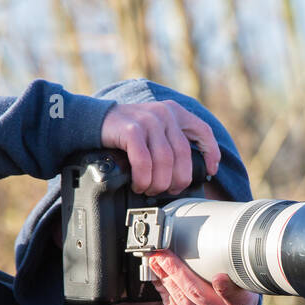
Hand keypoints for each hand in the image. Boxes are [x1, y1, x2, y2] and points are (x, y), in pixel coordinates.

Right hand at [100, 100, 220, 194]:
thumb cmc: (127, 132)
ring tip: (151, 189)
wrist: (93, 120)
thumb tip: (188, 173)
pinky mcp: (131, 129)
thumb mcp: (155, 130)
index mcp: (175, 113)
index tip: (210, 171)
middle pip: (184, 154)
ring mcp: (148, 120)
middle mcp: (164, 114)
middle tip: (169, 190)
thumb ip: (172, 142)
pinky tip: (139, 184)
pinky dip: (143, 178)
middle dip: (179, 179)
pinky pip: (144, 161)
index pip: (203, 131)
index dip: (210, 153)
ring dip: (159, 182)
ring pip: (165, 161)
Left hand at [149, 252, 259, 304]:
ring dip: (165, 277)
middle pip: (198, 293)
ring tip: (156, 260)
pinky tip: (156, 274)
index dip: (227, 288)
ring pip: (180, 298)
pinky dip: (163, 287)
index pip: (236, 297)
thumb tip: (206, 252)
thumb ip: (233, 279)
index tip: (219, 278)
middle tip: (165, 255)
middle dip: (178, 272)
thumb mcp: (244, 295)